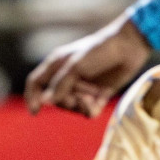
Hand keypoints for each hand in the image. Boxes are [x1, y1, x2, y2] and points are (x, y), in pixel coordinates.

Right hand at [25, 19, 151, 117]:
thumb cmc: (98, 51)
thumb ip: (59, 85)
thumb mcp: (75, 67)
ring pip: (71, 107)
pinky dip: (90, 110)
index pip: (35, 83)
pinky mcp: (97, 95)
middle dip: (64, 101)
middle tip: (77, 96)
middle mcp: (67, 77)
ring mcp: (82, 87)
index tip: (35, 112)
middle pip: (55, 99)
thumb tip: (44, 103)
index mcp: (56, 65)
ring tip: (90, 97)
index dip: (32, 97)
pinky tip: (96, 101)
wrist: (128, 48)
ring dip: (79, 105)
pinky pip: (87, 111)